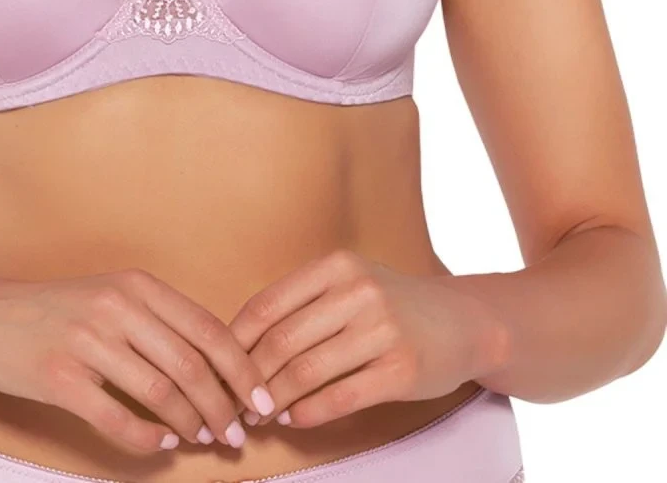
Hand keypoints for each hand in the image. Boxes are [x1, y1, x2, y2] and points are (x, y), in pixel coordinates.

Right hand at [0, 269, 276, 455]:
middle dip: (223, 406)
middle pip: (190, 365)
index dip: (241, 369)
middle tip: (238, 433)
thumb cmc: (56, 310)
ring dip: (191, 423)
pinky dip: (146, 437)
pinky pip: (117, 418)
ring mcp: (86, 341)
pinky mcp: (59, 378)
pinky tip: (161, 444)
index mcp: (136, 284)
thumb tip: (218, 365)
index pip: (208, 328)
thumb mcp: (111, 295)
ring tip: (205, 439)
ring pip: (161, 392)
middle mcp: (116, 307)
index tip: (262, 399)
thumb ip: (158, 321)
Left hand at [227, 250, 507, 428]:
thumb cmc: (392, 305)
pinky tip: (294, 419)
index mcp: (337, 266)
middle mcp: (358, 291)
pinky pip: (341, 396)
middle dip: (250, 378)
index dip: (236, 341)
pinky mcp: (401, 369)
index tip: (219, 366)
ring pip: (307, 371)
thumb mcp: (350, 284)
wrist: (464, 322)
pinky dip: (309, 413)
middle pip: (282, 341)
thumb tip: (240, 344)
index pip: (268, 305)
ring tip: (259, 415)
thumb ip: (303, 305)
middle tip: (233, 401)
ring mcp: (383, 330)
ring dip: (275, 400)